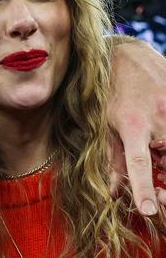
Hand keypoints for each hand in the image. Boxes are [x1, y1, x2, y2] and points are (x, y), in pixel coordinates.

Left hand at [107, 37, 165, 214]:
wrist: (126, 54)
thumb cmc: (110, 91)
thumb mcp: (104, 123)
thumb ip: (111, 157)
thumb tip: (114, 191)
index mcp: (131, 124)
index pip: (138, 163)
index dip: (143, 188)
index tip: (149, 209)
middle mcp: (158, 117)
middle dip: (164, 174)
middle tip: (158, 176)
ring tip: (158, 147)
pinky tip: (162, 137)